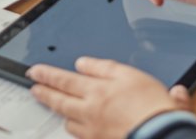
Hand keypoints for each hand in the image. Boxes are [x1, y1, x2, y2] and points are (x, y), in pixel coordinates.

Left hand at [28, 58, 191, 138]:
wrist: (161, 136)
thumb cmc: (152, 108)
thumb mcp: (131, 75)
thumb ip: (104, 67)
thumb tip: (83, 63)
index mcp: (96, 91)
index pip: (64, 80)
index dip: (46, 75)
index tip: (34, 72)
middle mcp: (90, 112)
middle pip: (60, 101)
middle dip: (44, 93)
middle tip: (34, 89)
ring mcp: (94, 131)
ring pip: (69, 122)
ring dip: (60, 113)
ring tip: (55, 107)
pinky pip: (81, 137)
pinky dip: (76, 130)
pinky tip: (76, 128)